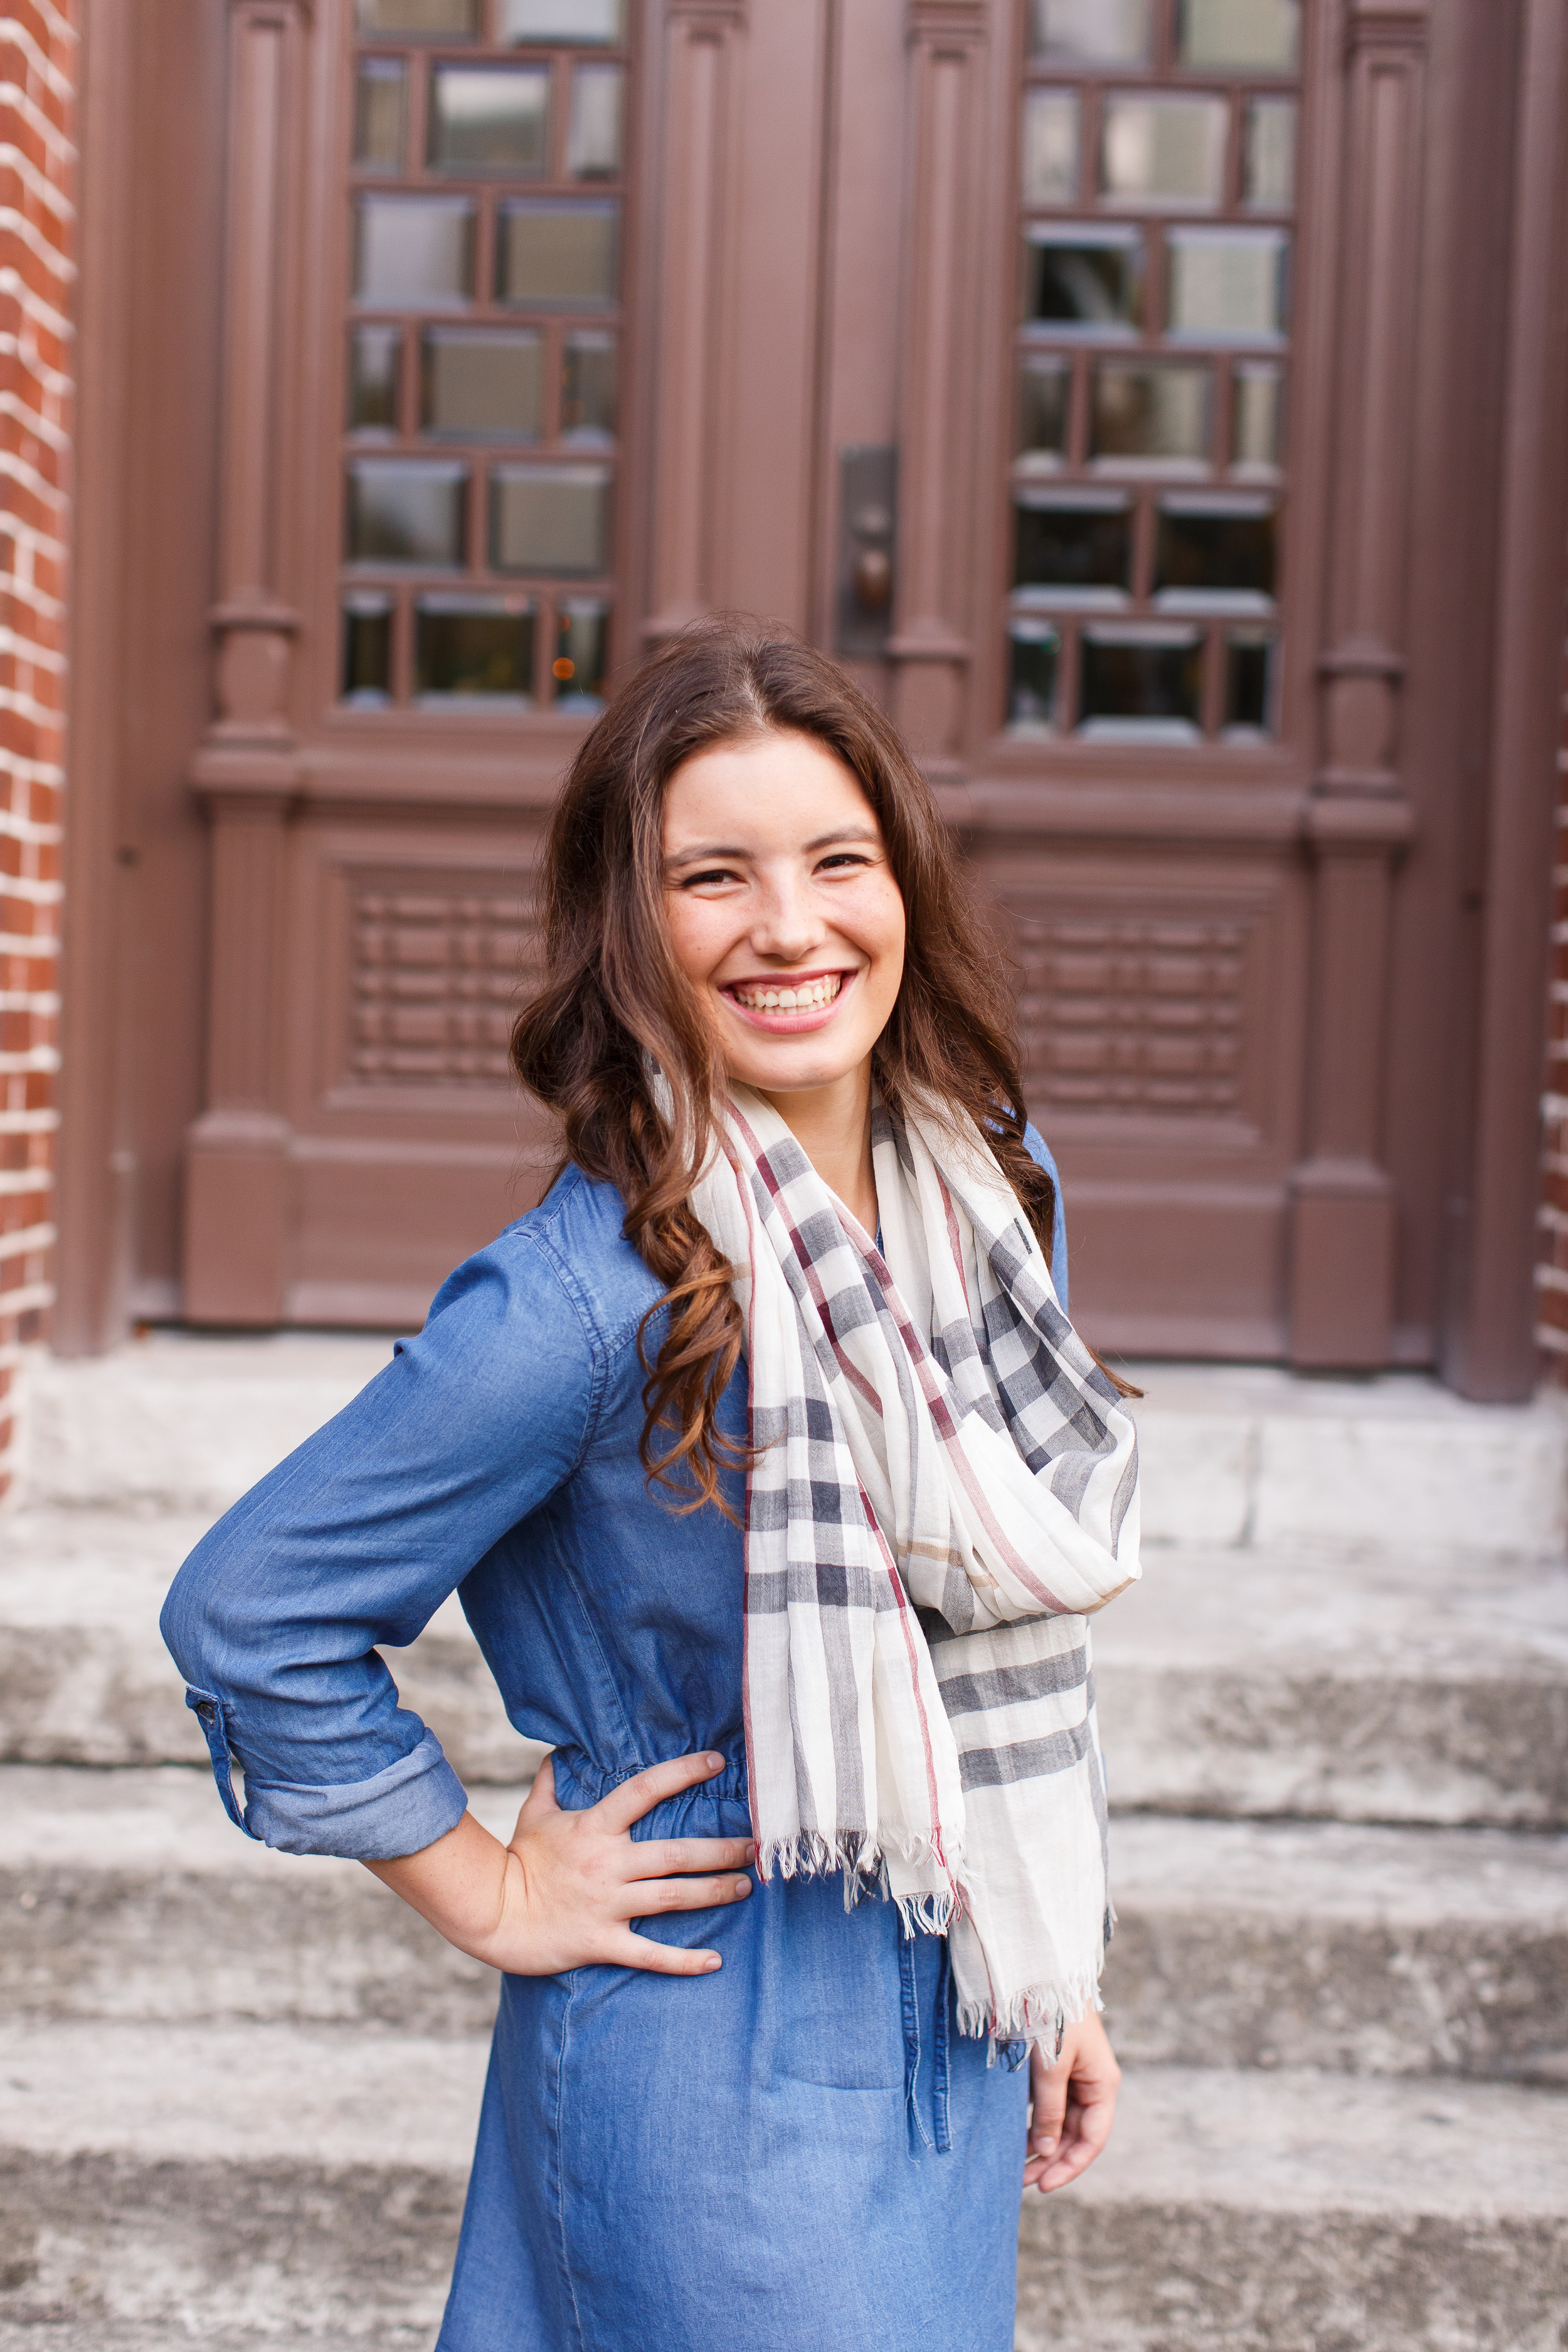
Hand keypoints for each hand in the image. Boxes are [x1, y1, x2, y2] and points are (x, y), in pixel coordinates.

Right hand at [366, 1750, 754, 1977]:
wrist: (494, 1915)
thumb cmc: (518, 1862)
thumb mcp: (534, 1816)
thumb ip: (549, 1784)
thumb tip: (554, 1754)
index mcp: (595, 1827)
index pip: (645, 1789)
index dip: (682, 1772)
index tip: (715, 1762)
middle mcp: (608, 1864)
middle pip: (677, 1853)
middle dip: (720, 1850)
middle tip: (755, 1847)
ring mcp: (608, 1905)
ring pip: (673, 1897)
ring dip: (714, 1891)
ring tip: (746, 1886)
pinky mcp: (603, 1942)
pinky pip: (650, 1954)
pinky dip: (684, 1961)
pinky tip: (715, 1962)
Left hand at [1022, 2009, 1119, 2192]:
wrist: (1040, 1972)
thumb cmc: (1052, 2016)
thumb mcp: (1051, 2067)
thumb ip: (1050, 2110)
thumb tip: (1046, 2151)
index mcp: (1102, 2084)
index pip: (1092, 2139)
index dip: (1071, 2166)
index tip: (1045, 2185)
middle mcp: (1091, 2083)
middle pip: (1075, 2135)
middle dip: (1052, 2161)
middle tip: (1022, 2183)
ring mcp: (1073, 2076)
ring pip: (1060, 2123)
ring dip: (1041, 2146)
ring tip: (1015, 2169)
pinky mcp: (1054, 2068)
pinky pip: (1048, 2106)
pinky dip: (1035, 2124)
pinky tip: (1017, 2139)